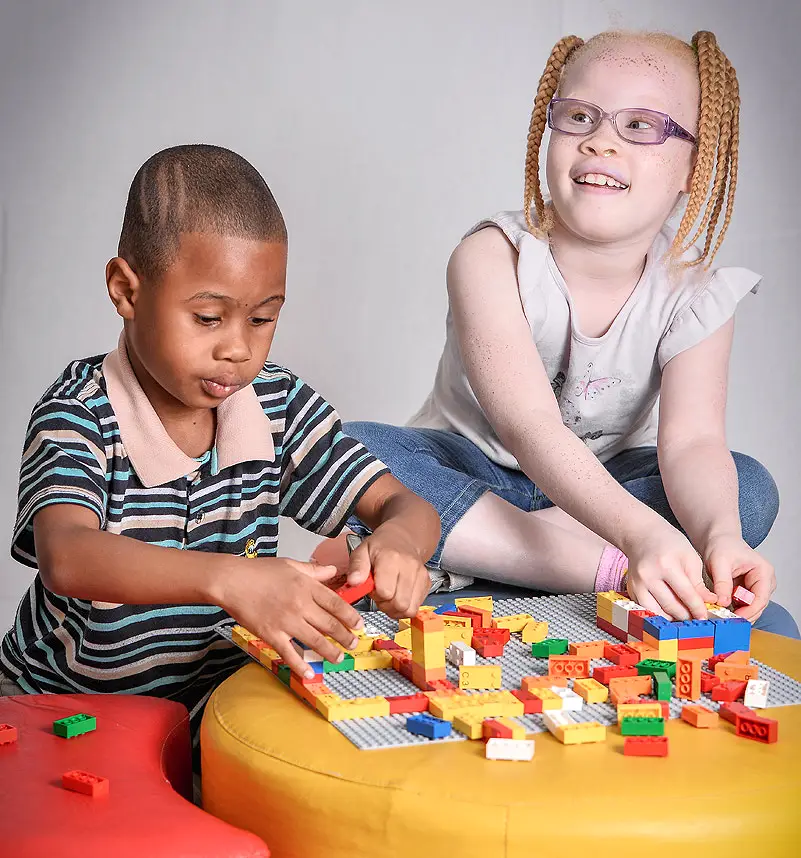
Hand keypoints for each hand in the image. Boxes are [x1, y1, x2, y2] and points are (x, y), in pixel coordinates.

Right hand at [221, 557, 364, 677]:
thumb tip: (332, 571)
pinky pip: (289, 653)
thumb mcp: (291, 564)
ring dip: (329, 652)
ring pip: (315, 641)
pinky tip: (309, 673)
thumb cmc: (258, 571)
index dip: (350, 616)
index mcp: (307, 586)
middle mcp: (300, 605)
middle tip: (353, 644)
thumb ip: (314, 570)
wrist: (231, 581)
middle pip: (330, 625)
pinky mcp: (271, 634)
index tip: (359, 624)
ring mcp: (286, 621)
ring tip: (338, 658)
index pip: (336, 604)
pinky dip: (300, 665)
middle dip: (345, 637)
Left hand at [346, 524, 430, 618]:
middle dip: (386, 605)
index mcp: (391, 558)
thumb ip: (356, 567)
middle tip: (379, 593)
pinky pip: (415, 608)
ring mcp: (421, 575)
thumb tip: (354, 582)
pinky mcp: (427, 583)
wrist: (401, 538)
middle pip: (399, 604)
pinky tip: (398, 596)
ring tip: (388, 596)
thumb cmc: (380, 547)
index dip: (375, 595)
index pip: (385, 592)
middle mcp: (409, 567)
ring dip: (395, 609)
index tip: (372, 587)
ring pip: (409, 609)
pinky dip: (405, 608)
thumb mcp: (361, 551)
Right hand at [623, 522, 713, 620]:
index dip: (698, 608)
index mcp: (666, 565)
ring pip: (657, 612)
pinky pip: (646, 609)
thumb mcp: (690, 557)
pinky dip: (659, 613)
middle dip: (687, 615)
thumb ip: (699, 583)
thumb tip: (709, 602)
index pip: (685, 594)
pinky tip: (668, 609)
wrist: (641, 535)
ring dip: (672, 617)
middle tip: (696, 616)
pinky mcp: (631, 589)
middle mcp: (648, 575)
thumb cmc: (668, 543)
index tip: (705, 616)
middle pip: (671, 606)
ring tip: (683, 614)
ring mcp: (636, 583)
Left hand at [703, 533, 773, 621]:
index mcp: (763, 572)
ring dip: (738, 613)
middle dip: (743, 615)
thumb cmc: (722, 545)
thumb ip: (722, 583)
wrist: (718, 540)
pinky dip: (733, 609)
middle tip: (726, 621)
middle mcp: (764, 581)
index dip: (749, 611)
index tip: (734, 618)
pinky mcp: (747, 591)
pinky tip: (722, 612)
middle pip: (758, 606)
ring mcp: (757, 587)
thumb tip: (723, 602)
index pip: (760, 598)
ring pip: (750, 608)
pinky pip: (742, 605)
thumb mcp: (719, 562)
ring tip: (722, 617)